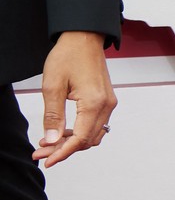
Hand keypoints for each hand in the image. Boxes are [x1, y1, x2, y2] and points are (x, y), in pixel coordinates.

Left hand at [36, 30, 115, 167]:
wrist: (84, 38)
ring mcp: (108, 103)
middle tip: (40, 152)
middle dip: (64, 150)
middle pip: (87, 140)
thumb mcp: (52, 86)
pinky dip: (79, 132)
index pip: (80, 139)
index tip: (46, 161)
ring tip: (48, 143)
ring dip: (72, 142)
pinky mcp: (106, 100)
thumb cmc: (67, 57)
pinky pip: (95, 124)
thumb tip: (52, 140)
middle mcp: (106, 106)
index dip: (62, 153)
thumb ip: (53, 116)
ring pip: (92, 134)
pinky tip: (62, 131)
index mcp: (94, 103)